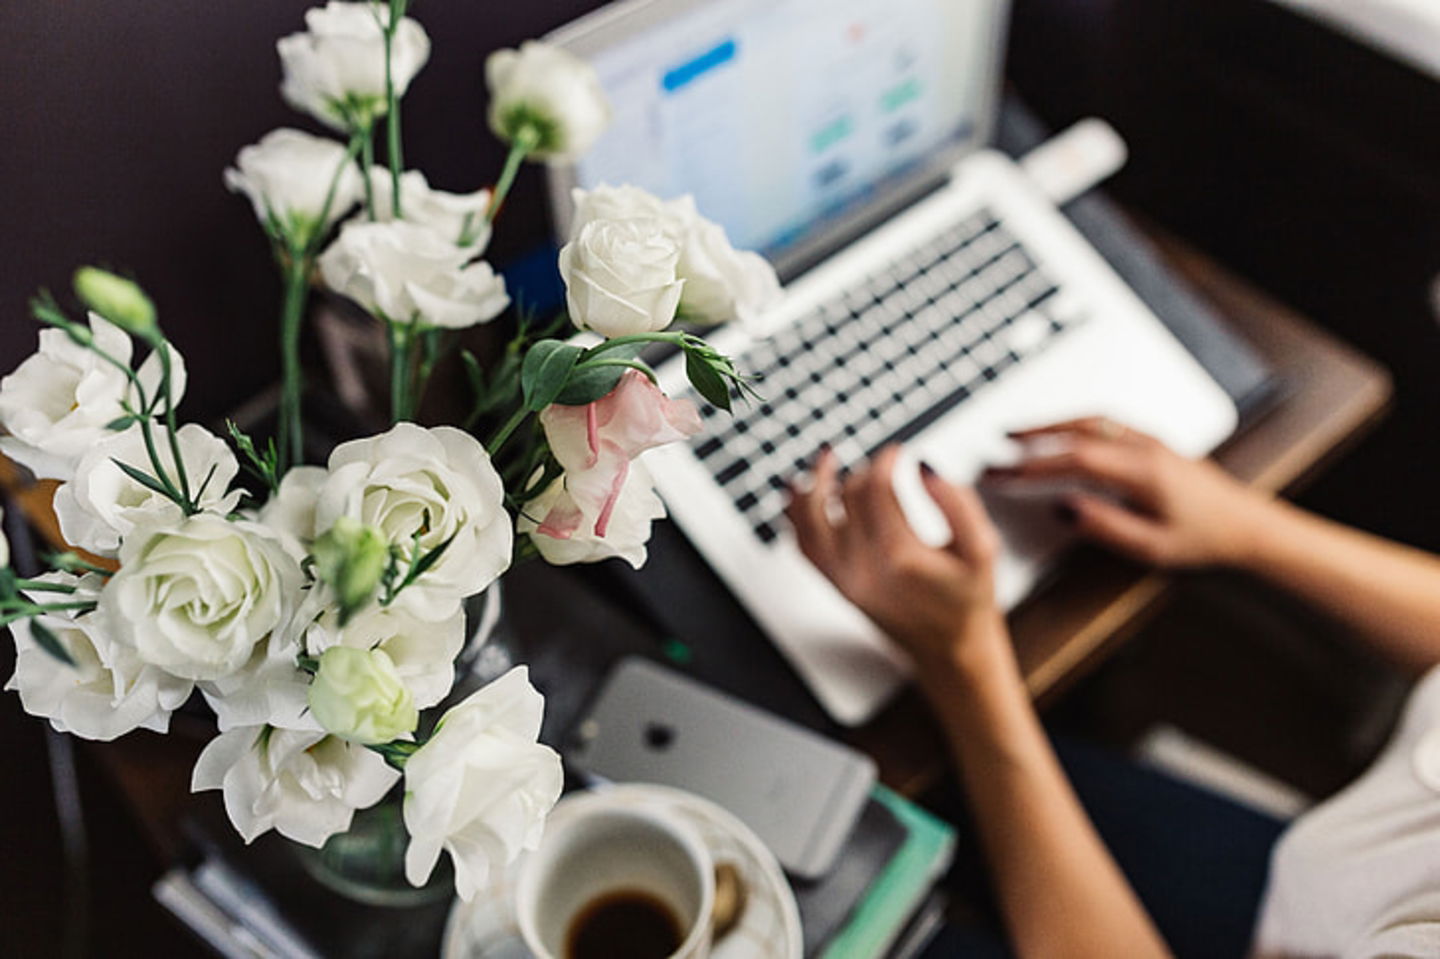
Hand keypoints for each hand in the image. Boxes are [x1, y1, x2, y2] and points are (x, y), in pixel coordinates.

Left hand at [785, 445, 1006, 668]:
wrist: (951, 650)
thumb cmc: (968, 598)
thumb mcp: (982, 550)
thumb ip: (959, 504)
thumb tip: (924, 467)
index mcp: (899, 555)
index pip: (875, 488)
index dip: (884, 460)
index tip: (897, 452)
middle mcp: (863, 567)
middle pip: (848, 497)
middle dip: (864, 472)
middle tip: (883, 465)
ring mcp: (844, 577)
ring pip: (811, 518)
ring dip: (814, 483)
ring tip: (826, 459)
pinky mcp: (836, 585)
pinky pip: (802, 545)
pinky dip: (796, 516)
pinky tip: (800, 493)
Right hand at [987, 417, 1273, 567]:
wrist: (1248, 526)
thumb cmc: (1205, 539)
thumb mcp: (1152, 547)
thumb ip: (1104, 526)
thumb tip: (1063, 507)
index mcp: (1142, 472)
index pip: (1075, 459)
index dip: (1033, 464)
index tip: (1004, 472)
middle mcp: (1145, 447)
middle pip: (1079, 428)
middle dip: (1034, 433)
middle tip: (999, 441)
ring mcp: (1151, 440)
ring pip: (1093, 419)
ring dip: (1053, 423)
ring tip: (1021, 432)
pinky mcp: (1154, 442)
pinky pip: (1107, 421)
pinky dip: (1076, 423)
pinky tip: (1063, 431)